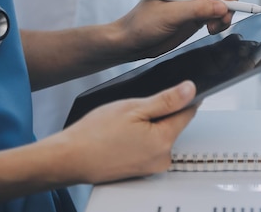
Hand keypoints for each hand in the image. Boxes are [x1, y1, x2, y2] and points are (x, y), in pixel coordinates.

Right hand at [54, 81, 197, 182]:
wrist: (70, 158)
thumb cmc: (95, 134)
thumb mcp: (133, 107)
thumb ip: (166, 99)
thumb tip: (190, 89)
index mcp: (164, 140)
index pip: (188, 112)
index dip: (183, 97)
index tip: (173, 90)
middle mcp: (163, 158)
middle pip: (174, 124)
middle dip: (160, 112)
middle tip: (136, 109)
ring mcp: (152, 166)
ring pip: (160, 135)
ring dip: (150, 125)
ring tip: (125, 124)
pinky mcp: (142, 170)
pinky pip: (150, 146)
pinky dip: (141, 138)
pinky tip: (123, 135)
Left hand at [113, 0, 237, 59]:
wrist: (133, 43)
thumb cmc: (141, 25)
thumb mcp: (169, 16)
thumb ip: (197, 9)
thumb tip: (223, 6)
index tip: (227, 0)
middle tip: (225, 15)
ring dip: (226, 11)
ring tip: (215, 26)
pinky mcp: (199, 12)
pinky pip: (219, 10)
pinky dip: (222, 20)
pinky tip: (212, 29)